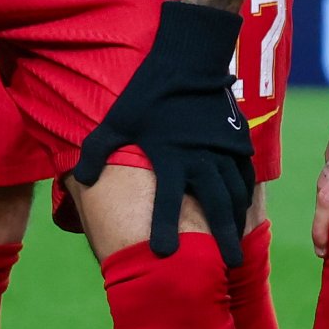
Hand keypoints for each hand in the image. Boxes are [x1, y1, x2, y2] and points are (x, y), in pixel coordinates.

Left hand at [70, 0, 258, 263]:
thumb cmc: (148, 94)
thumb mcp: (116, 121)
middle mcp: (200, 159)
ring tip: (237, 246)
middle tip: (229, 266)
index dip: (164, 229)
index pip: (166, 201)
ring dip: (237, 221)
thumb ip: (96, 151)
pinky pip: (245, 176)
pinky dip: (245, 197)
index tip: (165, 256)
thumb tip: (84, 180)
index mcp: (169, 157)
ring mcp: (223, 151)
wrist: (188, 62)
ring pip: (235, 193)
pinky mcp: (237, 142)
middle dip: (225, 238)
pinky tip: (242, 211)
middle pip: (215, 206)